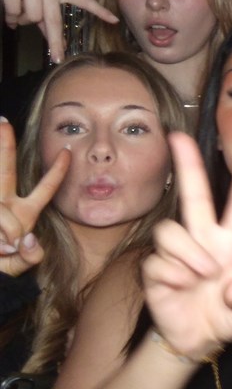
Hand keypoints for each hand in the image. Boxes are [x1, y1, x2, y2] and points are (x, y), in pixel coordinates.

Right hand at [0, 0, 118, 62]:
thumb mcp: (38, 3)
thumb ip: (48, 22)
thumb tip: (61, 45)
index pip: (83, 0)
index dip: (99, 10)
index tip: (115, 20)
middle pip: (54, 20)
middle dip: (54, 41)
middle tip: (57, 58)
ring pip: (32, 16)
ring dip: (21, 19)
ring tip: (16, 11)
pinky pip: (15, 10)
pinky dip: (9, 15)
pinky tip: (6, 7)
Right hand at [0, 117, 69, 276]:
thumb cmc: (1, 268)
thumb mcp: (22, 263)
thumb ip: (30, 256)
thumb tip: (25, 241)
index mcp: (24, 213)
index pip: (45, 187)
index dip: (57, 171)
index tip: (68, 151)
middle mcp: (5, 205)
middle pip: (5, 171)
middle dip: (3, 146)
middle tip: (2, 121)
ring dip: (4, 228)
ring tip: (5, 248)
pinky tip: (0, 249)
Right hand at [142, 132, 231, 360]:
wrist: (197, 341)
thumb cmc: (226, 317)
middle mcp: (205, 240)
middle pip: (194, 196)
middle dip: (187, 165)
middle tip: (178, 137)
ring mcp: (179, 253)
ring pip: (172, 231)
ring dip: (189, 254)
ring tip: (202, 276)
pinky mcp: (156, 270)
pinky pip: (159, 262)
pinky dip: (172, 277)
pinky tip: (181, 289)